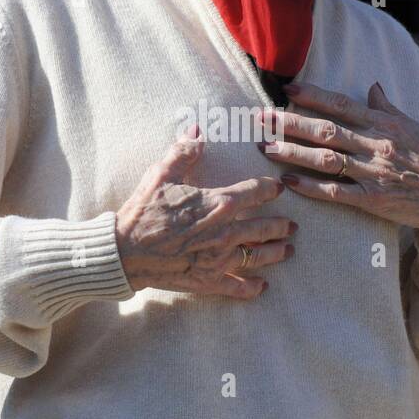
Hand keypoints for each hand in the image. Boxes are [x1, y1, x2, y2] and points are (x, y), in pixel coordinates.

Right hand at [115, 125, 296, 297]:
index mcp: (219, 203)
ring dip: (276, 252)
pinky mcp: (208, 280)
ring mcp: (219, 259)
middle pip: (265, 228)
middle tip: (292, 225)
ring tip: (288, 250)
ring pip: (258, 256)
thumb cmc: (143, 211)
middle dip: (281, 225)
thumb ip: (183, 151)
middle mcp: (226, 232)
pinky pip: (237, 286)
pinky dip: (252, 287)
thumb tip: (197, 131)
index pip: (255, 192)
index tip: (278, 188)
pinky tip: (262, 286)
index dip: (270, 188)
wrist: (126, 251)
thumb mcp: (160, 174)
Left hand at [256, 81, 418, 241]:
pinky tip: (288, 181)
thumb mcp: (413, 126)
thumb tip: (371, 86)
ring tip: (265, 148)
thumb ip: (387, 108)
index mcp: (384, 124)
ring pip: (325, 160)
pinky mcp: (373, 200)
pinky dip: (310, 187)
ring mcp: (373, 173)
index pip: (341, 105)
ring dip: (292, 153)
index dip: (312, 96)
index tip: (287, 89)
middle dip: (290, 124)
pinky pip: (336, 192)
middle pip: (325, 131)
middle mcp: (376, 146)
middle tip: (261, 118)